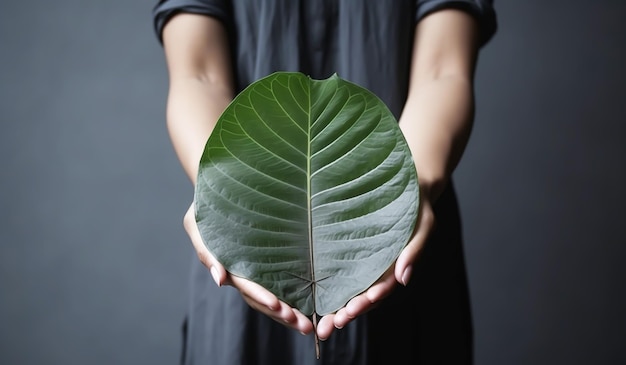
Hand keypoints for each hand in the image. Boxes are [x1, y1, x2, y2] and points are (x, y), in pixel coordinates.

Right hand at [183, 203, 314, 334]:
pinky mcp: (269, 262)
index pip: (247, 287)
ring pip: (274, 298)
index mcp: (228, 266)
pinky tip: (310, 308)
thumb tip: (220, 280)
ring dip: (290, 314)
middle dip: (282, 314)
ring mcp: (256, 270)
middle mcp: (243, 273)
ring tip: (308, 325)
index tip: (278, 306)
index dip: (262, 297)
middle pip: (263, 300)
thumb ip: (207, 252)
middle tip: (304, 326)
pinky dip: (294, 298)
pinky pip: (282, 284)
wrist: (218, 192)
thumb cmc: (205, 206)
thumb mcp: (196, 224)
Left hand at [315, 192, 435, 339]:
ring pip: (352, 290)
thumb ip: (414, 251)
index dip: (371, 298)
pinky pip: (342, 274)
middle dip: (350, 312)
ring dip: (339, 308)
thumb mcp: (423, 224)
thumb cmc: (417, 206)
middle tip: (332, 324)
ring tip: (323, 323)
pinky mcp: (354, 253)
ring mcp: (367, 263)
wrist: (410, 188)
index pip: (383, 287)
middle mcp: (380, 269)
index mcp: (397, 266)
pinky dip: (333, 289)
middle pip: (365, 296)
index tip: (356, 307)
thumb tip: (403, 279)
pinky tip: (317, 300)